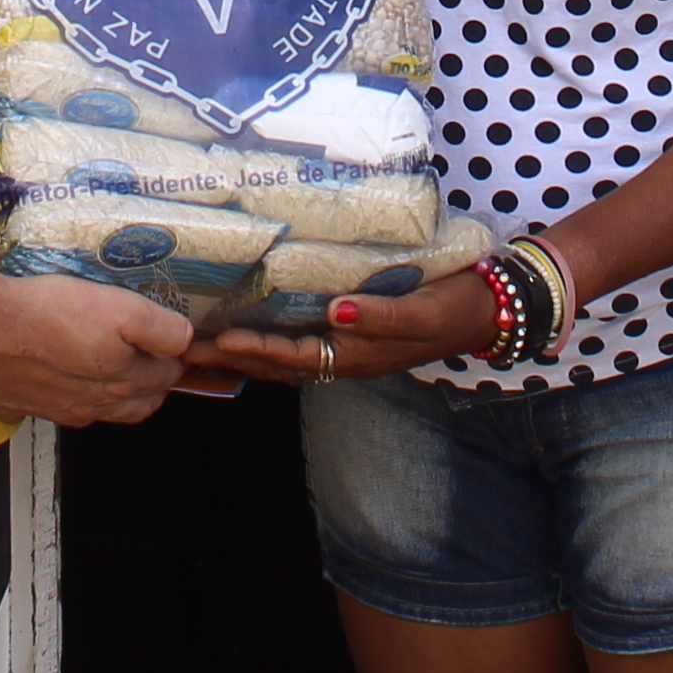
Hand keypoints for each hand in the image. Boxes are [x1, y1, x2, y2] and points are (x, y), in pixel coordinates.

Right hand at [0, 270, 193, 426]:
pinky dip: (54, 397)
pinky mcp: (17, 404)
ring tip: (108, 370)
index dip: (172, 360)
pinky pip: (44, 407)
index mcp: (120, 384)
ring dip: (108, 395)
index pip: (163, 381)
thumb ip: (160, 330)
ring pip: (94, 410)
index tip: (173, 345)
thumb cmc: (51, 312)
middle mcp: (90, 406)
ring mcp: (52, 410)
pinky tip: (49, 377)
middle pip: (133, 405)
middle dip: (149, 384)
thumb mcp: (121, 309)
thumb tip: (183, 343)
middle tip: (151, 358)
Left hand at [226, 267, 496, 385]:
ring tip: (205, 341)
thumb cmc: (454, 307)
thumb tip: (336, 312)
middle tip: (187, 348)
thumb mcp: (422, 313)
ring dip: (245, 351)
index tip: (220, 340)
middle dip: (234, 358)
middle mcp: (345, 357)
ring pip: (284, 356)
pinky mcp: (351, 330)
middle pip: (278, 364)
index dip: (257, 351)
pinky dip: (268, 337)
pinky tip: (251, 323)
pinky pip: (299, 340)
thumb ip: (381, 316)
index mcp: (357, 356)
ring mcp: (347, 346)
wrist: (486, 309)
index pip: (295, 358)